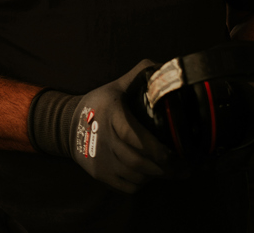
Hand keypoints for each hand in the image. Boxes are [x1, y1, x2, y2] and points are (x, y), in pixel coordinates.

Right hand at [28, 60, 172, 192]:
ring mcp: (100, 159)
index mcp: (111, 114)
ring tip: (171, 170)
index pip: (132, 135)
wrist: (68, 124)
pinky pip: (128, 186)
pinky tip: (151, 174)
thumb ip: (141, 74)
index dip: (155, 148)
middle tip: (184, 167)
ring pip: (135, 176)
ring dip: (155, 176)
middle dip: (164, 167)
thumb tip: (165, 67)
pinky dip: (143, 183)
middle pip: (137, 161)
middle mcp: (103, 139)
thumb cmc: (100, 103)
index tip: (176, 154)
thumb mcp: (117, 85)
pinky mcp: (99, 174)